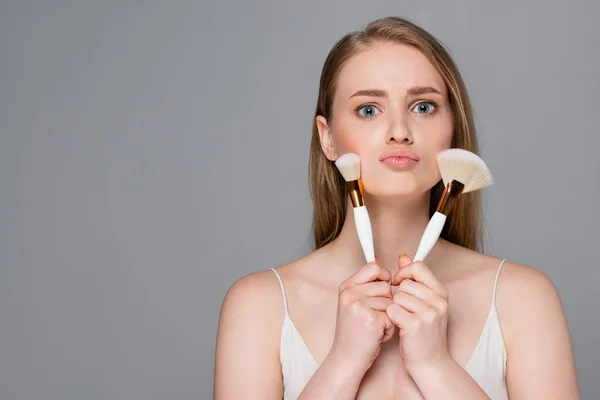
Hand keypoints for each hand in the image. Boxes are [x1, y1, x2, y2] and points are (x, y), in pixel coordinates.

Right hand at [328, 262, 394, 373]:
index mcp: (346, 286)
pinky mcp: (372, 319)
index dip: (384, 276)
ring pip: (391, 301)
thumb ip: (365, 284)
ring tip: (375, 327)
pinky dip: (389, 329)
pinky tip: (377, 335)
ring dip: (388, 316)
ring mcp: (360, 306)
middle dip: (386, 302)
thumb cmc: (353, 332)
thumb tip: (379, 261)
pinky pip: (393, 316)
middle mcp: (351, 294)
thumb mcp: (353, 303)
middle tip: (373, 316)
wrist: (347, 358)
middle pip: (386, 285)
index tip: (382, 290)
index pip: (374, 267)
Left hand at [386, 254, 451, 373]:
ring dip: (394, 307)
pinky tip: (398, 326)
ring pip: (397, 296)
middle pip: (405, 283)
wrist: (431, 363)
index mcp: (441, 292)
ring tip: (403, 319)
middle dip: (398, 295)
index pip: (418, 267)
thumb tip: (403, 256)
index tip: (398, 282)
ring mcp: (428, 313)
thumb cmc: (425, 332)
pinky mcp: (415, 325)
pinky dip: (391, 317)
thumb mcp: (425, 303)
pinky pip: (392, 309)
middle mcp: (438, 301)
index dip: (404, 272)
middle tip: (404, 310)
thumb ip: (414, 278)